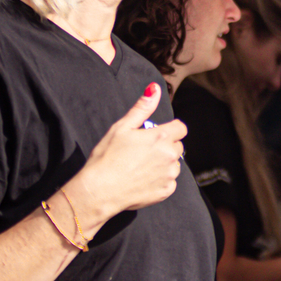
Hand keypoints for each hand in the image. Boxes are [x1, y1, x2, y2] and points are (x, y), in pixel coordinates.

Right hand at [70, 85, 185, 227]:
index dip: (169, 129)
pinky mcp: (166, 191)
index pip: (180, 128)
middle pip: (177, 146)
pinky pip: (169, 182)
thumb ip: (142, 108)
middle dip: (165, 146)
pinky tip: (142, 180)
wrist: (99, 191)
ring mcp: (169, 175)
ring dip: (164, 164)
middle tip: (143, 151)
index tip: (156, 134)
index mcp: (161, 137)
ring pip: (174, 164)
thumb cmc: (107, 157)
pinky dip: (160, 180)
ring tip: (141, 167)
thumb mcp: (122, 127)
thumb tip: (154, 88)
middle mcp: (170, 156)